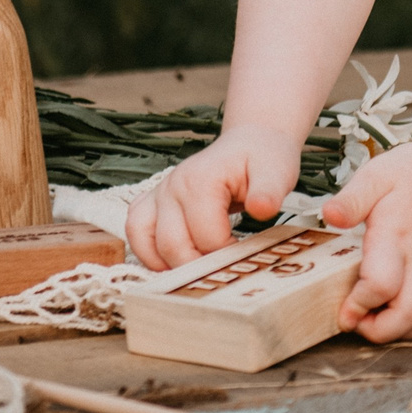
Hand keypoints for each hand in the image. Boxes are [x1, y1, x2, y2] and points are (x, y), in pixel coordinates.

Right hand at [126, 124, 305, 271]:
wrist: (249, 144)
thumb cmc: (262, 158)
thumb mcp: (276, 171)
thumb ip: (269, 191)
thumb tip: (261, 209)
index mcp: (201, 180)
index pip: (206, 237)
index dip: (227, 254)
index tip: (244, 255)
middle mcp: (173, 186)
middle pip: (173, 245)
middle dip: (199, 266)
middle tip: (222, 268)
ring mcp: (159, 193)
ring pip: (145, 242)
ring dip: (169, 263)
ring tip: (196, 269)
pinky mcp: (152, 201)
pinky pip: (135, 231)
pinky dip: (146, 251)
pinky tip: (170, 260)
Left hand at [324, 134, 411, 339]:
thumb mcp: (377, 174)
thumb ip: (352, 198)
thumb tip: (329, 216)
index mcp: (396, 233)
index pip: (382, 284)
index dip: (359, 304)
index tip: (343, 309)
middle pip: (408, 311)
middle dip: (378, 329)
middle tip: (355, 321)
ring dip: (399, 330)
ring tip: (374, 319)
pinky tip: (397, 312)